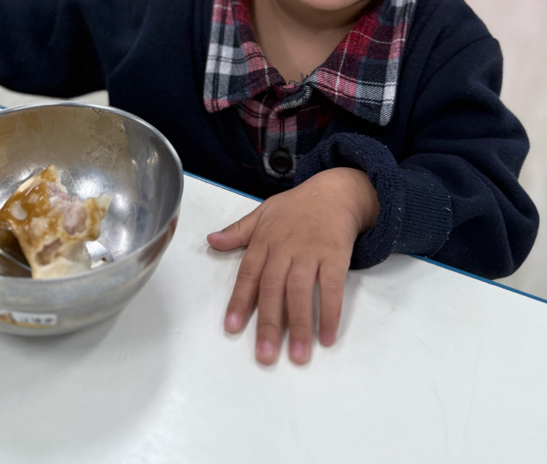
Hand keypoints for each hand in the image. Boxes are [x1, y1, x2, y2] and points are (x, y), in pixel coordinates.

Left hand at [206, 167, 378, 364]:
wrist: (335, 191)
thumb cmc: (297, 207)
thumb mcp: (264, 213)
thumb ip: (238, 232)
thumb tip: (211, 241)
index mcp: (265, 240)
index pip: (248, 274)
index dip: (239, 301)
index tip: (231, 328)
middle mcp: (285, 248)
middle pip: (273, 288)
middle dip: (268, 323)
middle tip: (265, 355)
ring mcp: (311, 252)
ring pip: (300, 291)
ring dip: (298, 324)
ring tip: (297, 355)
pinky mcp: (335, 255)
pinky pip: (332, 287)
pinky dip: (330, 312)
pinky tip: (326, 336)